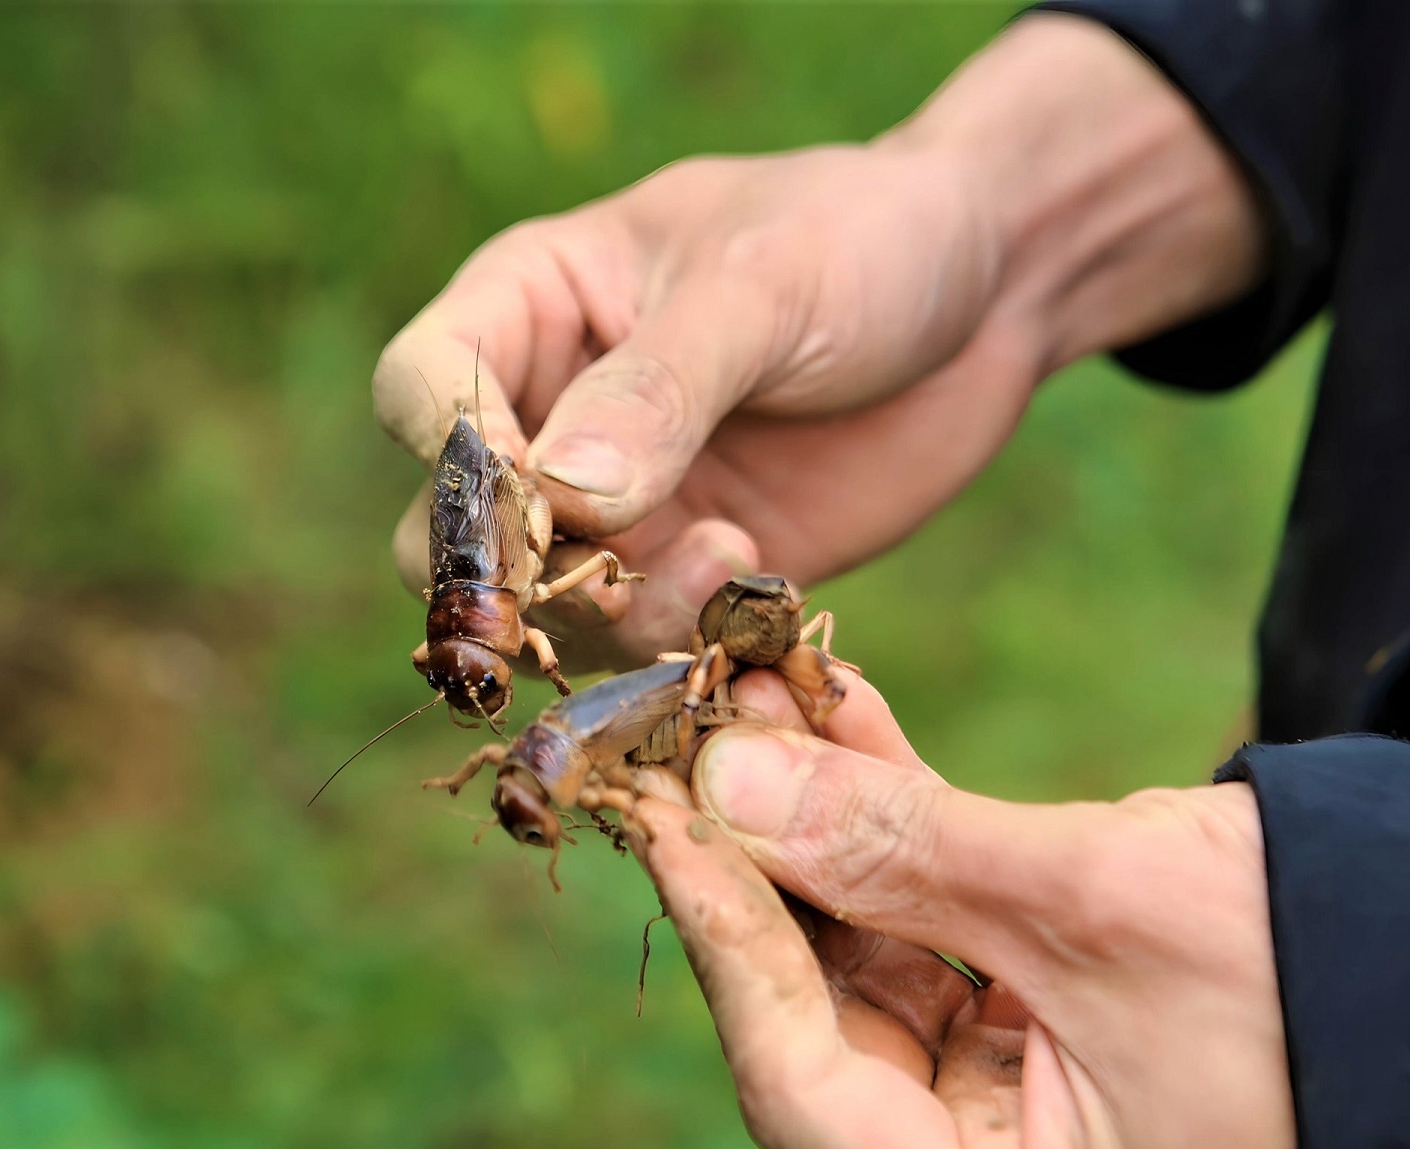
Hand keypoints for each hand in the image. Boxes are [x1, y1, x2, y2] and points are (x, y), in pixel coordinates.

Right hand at [374, 14, 1262, 672]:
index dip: (454, 455)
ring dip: (618, 616)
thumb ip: (658, 387)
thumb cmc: (860, 240)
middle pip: (447, 535)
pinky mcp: (691, 575)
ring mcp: (618, 511)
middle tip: (614, 567)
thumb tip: (559, 495)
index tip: (537, 489)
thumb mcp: (762, 288)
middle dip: (517, 573)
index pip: (423, 390)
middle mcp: (549, 418)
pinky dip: (685, 646)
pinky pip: (645, 647)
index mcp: (531, 307)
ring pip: (543, 614)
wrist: (986, 298)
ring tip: (729, 556)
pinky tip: (758, 590)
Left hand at [632, 670, 1300, 1148]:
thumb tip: (728, 783)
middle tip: (699, 737)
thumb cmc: (1322, 978)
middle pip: (829, 1012)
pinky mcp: (1049, 1006)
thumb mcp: (1096, 906)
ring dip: (822, 817)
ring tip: (761, 695)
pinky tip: (838, 713)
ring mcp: (1024, 1090)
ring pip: (875, 946)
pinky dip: (893, 814)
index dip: (732, 944)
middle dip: (767, 861)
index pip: (806, 1090)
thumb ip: (901, 847)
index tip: (670, 819)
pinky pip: (938, 908)